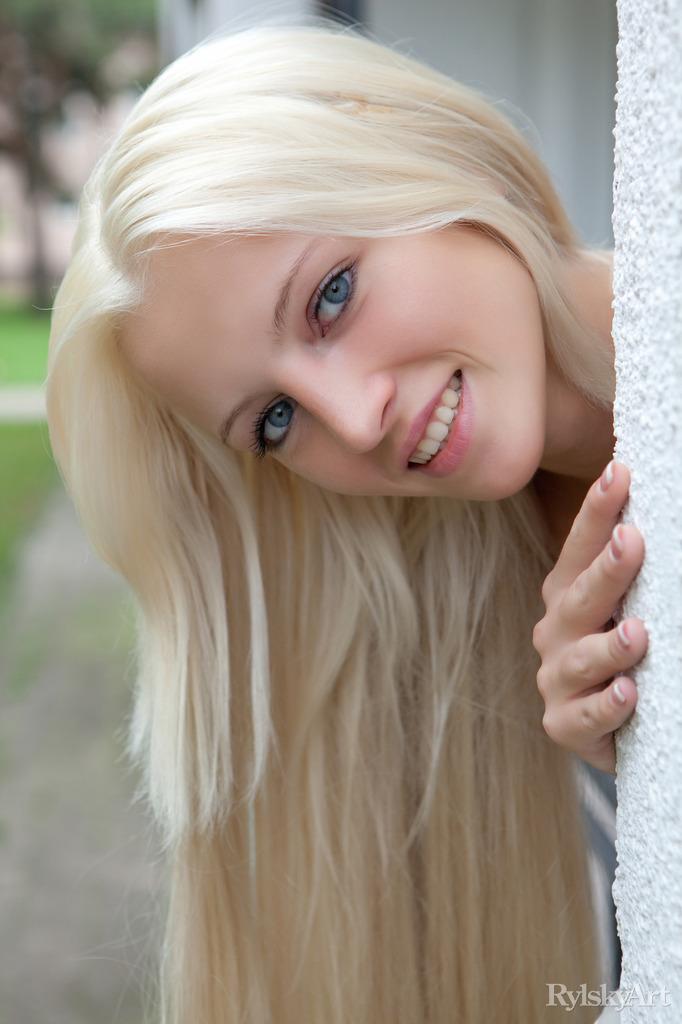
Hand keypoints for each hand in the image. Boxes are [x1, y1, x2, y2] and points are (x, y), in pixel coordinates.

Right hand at [532, 461, 647, 773]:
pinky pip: (584, 716)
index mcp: (568, 592)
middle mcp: (556, 630)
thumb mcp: (624, 604)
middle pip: (578, 596)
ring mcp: (557, 678)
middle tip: (633, 542)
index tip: (619, 474)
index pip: (580, 546)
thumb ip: (629, 570)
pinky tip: (627, 692)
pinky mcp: (565, 723)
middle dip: (606, 570)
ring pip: (580, 660)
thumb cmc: (618, 650)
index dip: (597, 511)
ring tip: (638, 635)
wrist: (603, 723)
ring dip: (608, 647)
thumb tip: (656, 515)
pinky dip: (606, 705)